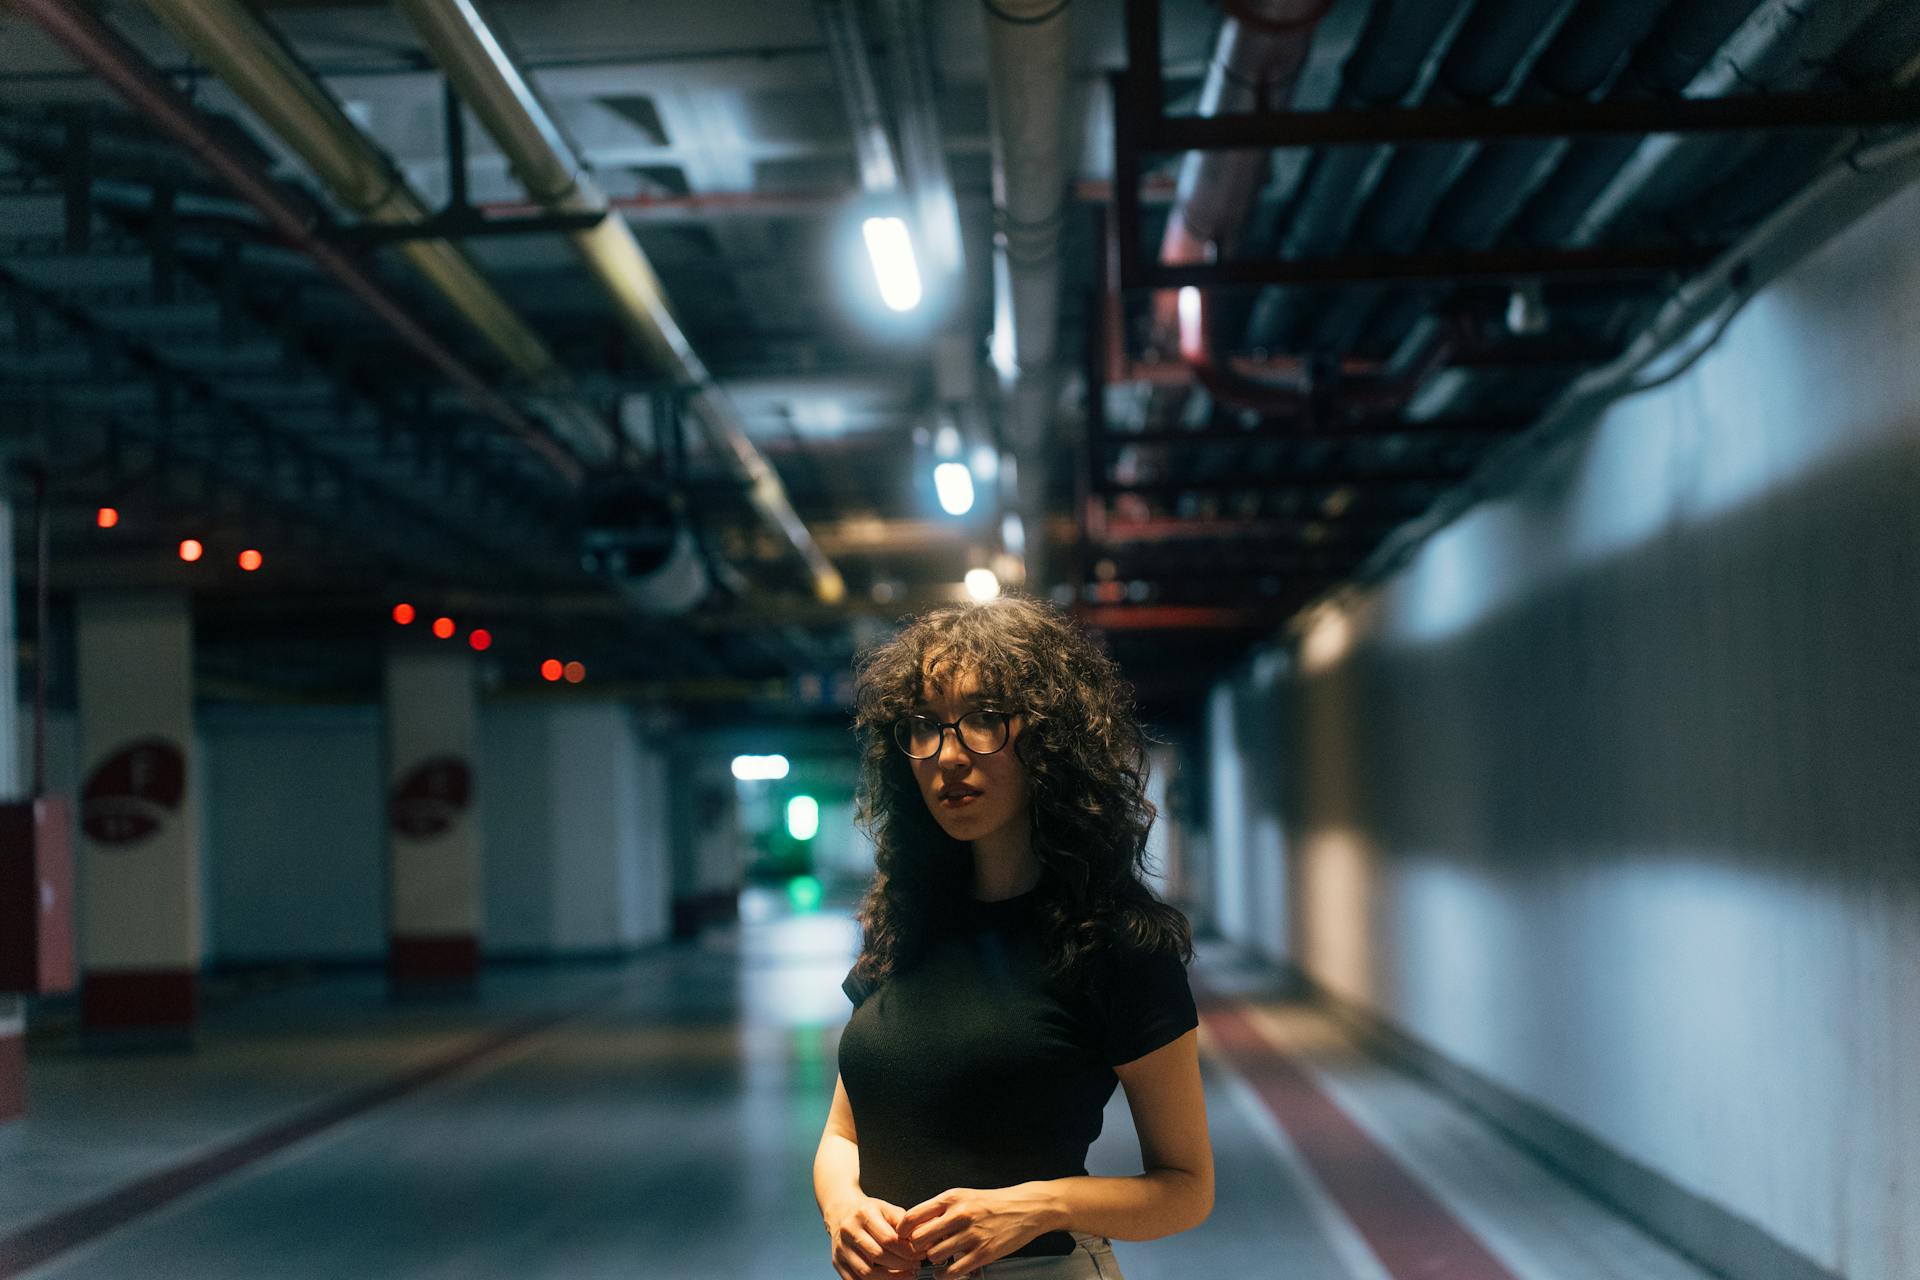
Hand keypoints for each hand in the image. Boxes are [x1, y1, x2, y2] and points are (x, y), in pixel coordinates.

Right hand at [826, 1193, 921, 1278]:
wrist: (841, 1211)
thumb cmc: (869, 1212)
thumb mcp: (887, 1209)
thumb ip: (904, 1223)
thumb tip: (922, 1239)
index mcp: (864, 1214)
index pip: (888, 1239)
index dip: (907, 1251)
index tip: (920, 1255)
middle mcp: (849, 1231)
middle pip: (878, 1256)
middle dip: (902, 1265)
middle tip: (916, 1266)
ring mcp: (841, 1249)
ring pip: (866, 1273)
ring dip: (890, 1278)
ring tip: (906, 1275)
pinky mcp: (837, 1263)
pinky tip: (889, 1279)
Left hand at [898, 1184, 1055, 1275]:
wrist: (1025, 1208)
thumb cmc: (991, 1203)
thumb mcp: (963, 1197)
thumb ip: (939, 1210)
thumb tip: (914, 1227)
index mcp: (951, 1198)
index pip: (913, 1217)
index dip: (903, 1232)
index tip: (903, 1239)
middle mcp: (959, 1214)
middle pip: (920, 1239)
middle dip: (917, 1248)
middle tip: (922, 1251)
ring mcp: (971, 1234)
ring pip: (934, 1255)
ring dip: (933, 1261)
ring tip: (939, 1259)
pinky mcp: (983, 1253)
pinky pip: (953, 1271)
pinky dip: (944, 1275)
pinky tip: (946, 1272)